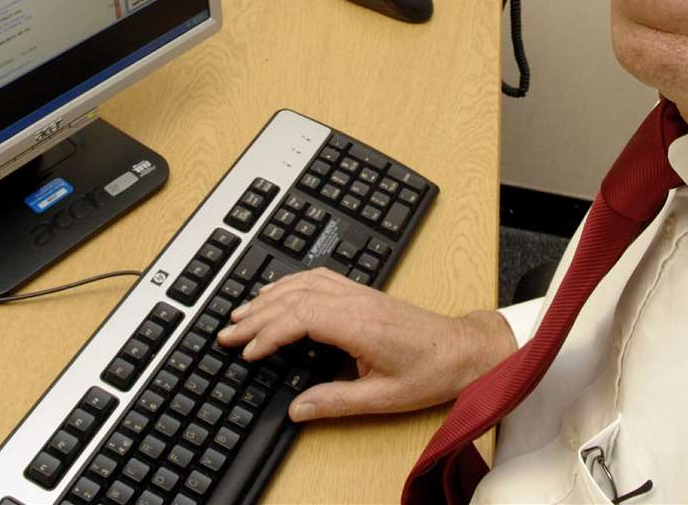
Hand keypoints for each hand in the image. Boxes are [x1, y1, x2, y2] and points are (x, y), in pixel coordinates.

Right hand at [216, 267, 515, 422]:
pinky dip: (290, 283)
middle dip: (256, 314)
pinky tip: (277, 292)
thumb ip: (336, 402)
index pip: (299, 317)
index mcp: (358, 324)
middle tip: (225, 332)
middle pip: (294, 297)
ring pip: (303, 283)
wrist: (462, 349)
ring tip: (240, 312)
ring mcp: (359, 292)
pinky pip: (319, 277)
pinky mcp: (363, 292)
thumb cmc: (429, 372)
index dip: (268, 333)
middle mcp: (355, 301)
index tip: (247, 352)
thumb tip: (296, 409)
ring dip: (269, 296)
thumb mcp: (382, 397)